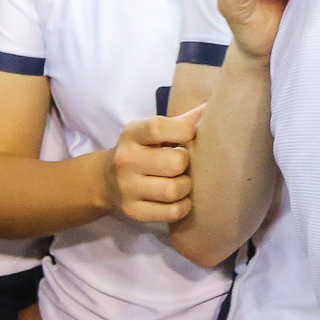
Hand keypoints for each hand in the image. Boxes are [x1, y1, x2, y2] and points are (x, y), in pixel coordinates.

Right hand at [102, 106, 202, 222]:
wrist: (106, 181)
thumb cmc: (142, 150)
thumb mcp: (154, 131)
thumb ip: (182, 121)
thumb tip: (213, 106)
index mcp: (132, 134)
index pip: (158, 127)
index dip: (184, 131)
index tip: (189, 136)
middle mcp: (125, 160)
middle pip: (174, 163)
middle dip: (186, 164)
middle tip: (183, 165)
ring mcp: (127, 188)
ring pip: (173, 190)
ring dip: (186, 187)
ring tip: (182, 182)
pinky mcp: (133, 211)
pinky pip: (171, 212)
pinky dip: (183, 206)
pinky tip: (180, 199)